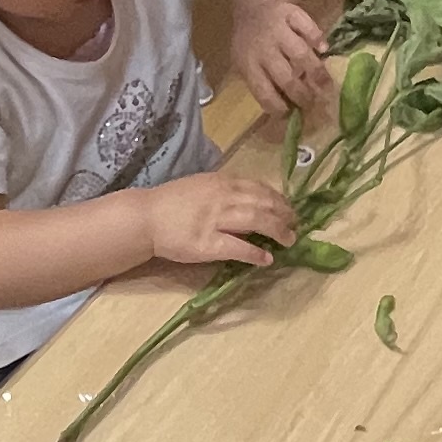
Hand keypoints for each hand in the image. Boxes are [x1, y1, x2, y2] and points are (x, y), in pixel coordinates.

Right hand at [130, 169, 297, 270]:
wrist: (146, 217)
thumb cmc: (172, 202)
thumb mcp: (201, 184)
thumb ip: (224, 189)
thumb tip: (250, 197)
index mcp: (221, 182)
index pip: (258, 187)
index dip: (278, 198)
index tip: (288, 207)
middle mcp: (223, 197)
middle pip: (263, 203)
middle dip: (284, 214)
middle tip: (295, 225)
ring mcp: (216, 220)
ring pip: (256, 221)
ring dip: (277, 231)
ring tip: (289, 240)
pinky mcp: (208, 243)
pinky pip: (238, 248)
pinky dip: (255, 253)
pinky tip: (266, 259)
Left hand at [231, 0, 331, 116]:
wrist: (253, 7)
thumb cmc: (252, 44)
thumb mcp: (248, 64)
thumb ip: (264, 84)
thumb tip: (287, 112)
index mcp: (248, 64)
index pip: (263, 92)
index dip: (278, 106)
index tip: (292, 113)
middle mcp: (263, 48)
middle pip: (285, 76)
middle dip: (302, 94)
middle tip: (315, 103)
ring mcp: (277, 29)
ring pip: (299, 52)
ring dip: (315, 70)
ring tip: (327, 84)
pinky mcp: (290, 12)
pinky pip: (307, 26)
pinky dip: (317, 37)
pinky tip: (324, 49)